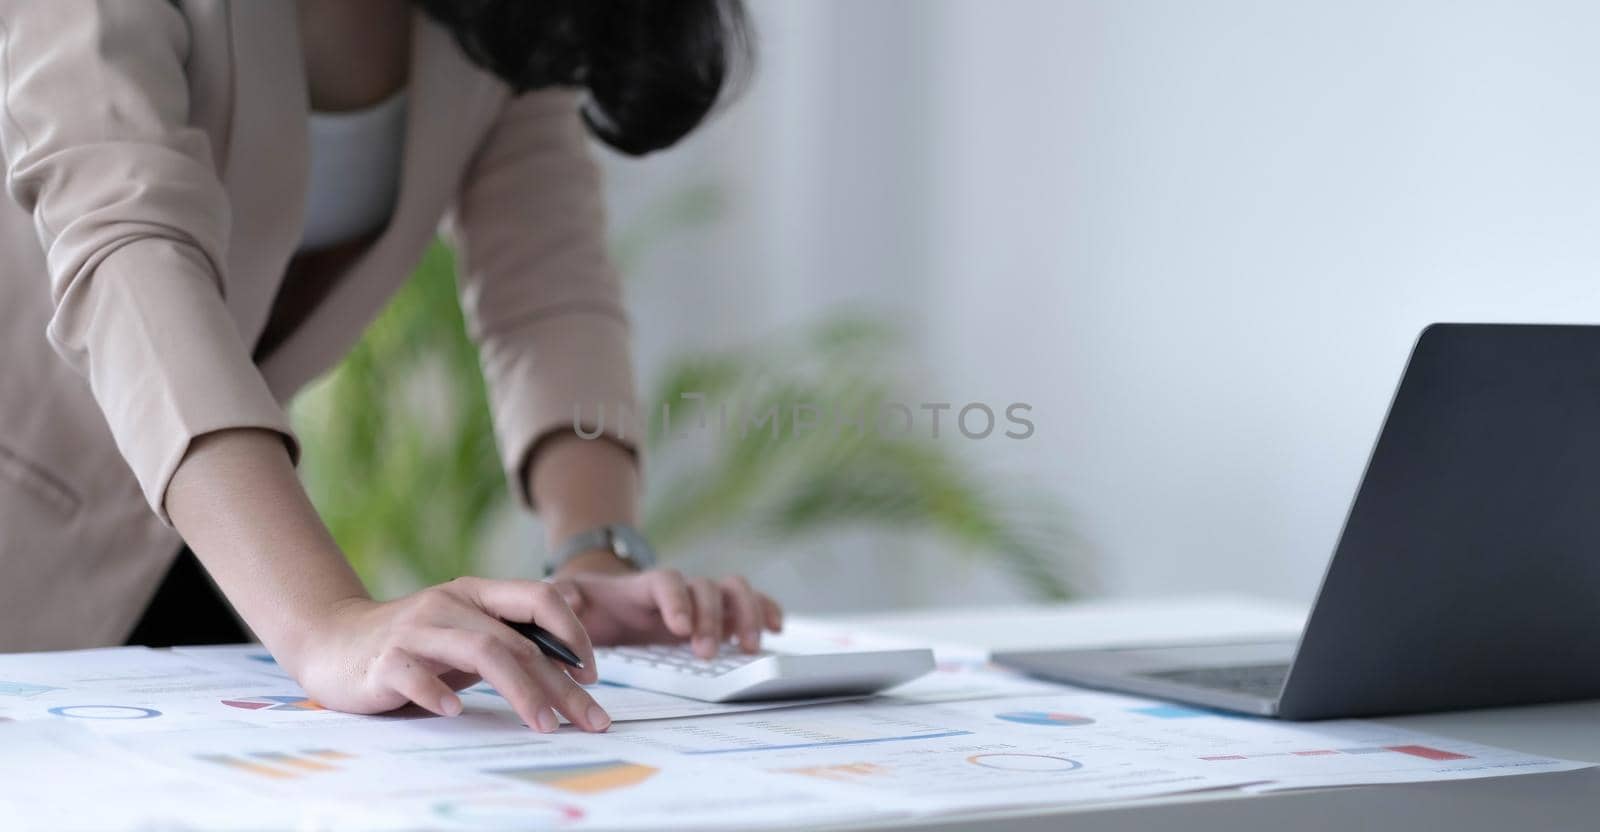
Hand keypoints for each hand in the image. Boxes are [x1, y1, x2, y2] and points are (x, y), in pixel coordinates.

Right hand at [284, 577, 610, 732]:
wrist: (332, 640)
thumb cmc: (415, 643)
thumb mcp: (465, 633)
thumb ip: (510, 640)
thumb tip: (575, 663)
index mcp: (476, 593)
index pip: (539, 597)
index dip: (574, 633)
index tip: (593, 676)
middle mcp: (450, 604)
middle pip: (519, 640)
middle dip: (561, 684)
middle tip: (590, 720)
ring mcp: (416, 631)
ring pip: (481, 652)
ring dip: (521, 690)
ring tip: (545, 723)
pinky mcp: (383, 661)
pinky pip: (415, 674)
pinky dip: (438, 693)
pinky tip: (457, 712)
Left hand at [549, 567, 783, 657]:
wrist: (602, 600)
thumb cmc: (586, 605)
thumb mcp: (567, 600)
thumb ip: (563, 599)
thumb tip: (567, 601)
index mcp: (641, 587)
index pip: (664, 583)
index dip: (676, 601)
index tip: (679, 628)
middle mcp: (676, 589)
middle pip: (704, 588)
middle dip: (711, 619)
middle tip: (705, 654)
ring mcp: (698, 600)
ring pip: (732, 590)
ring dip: (744, 613)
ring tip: (749, 646)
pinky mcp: (713, 614)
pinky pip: (746, 602)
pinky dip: (764, 609)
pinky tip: (776, 627)